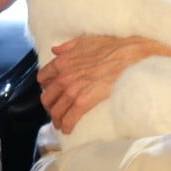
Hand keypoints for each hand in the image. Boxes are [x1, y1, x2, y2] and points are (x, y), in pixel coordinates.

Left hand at [38, 35, 152, 132]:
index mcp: (62, 62)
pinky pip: (69, 118)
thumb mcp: (85, 40)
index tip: (52, 91)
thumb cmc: (110, 47)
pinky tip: (69, 129)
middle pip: (47, 98)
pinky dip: (67, 126)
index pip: (42, 78)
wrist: (128, 56)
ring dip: (57, 119)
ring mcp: (72, 90)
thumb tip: (55, 50)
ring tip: (61, 123)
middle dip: (50, 105)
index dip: (46, 86)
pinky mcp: (83, 102)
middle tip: (56, 110)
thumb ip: (67, 46)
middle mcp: (63, 77)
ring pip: (56, 111)